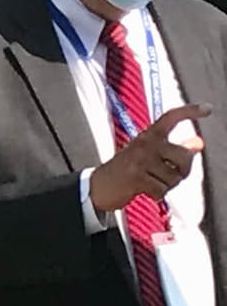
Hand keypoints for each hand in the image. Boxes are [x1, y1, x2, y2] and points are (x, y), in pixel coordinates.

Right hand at [89, 104, 210, 212]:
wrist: (98, 186)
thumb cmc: (126, 170)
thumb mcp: (149, 155)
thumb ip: (174, 149)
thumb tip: (198, 144)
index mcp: (148, 136)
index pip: (171, 118)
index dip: (190, 112)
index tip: (208, 109)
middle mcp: (145, 144)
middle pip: (184, 156)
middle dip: (183, 171)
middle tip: (170, 175)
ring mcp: (139, 160)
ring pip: (174, 177)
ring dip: (166, 186)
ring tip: (151, 183)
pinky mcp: (136, 177)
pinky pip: (162, 190)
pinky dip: (156, 195)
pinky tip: (144, 191)